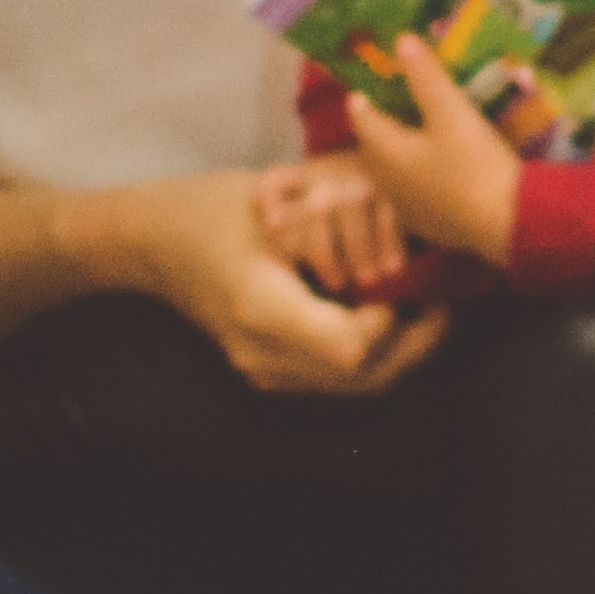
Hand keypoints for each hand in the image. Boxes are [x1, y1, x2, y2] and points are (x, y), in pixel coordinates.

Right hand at [107, 170, 443, 394]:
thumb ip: (337, 233)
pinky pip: (333, 377)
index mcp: (265, 312)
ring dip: (397, 354)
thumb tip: (404, 250)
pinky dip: (370, 354)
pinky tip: (388, 318)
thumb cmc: (212, 211)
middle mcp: (265, 356)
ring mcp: (265, 370)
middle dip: (413, 347)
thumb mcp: (276, 207)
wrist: (151, 242)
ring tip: (427, 314)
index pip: (351, 347)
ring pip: (353, 386)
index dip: (391, 323)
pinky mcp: (268, 368)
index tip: (407, 285)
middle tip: (443, 308)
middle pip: (361, 379)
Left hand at [348, 38, 523, 265]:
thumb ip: (425, 76)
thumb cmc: (476, 164)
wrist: (508, 223)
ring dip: (397, 151)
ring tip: (413, 132)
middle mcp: (387, 181)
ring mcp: (407, 207)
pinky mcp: (428, 223)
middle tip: (389, 103)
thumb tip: (401, 40)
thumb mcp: (452, 113)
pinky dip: (417, 174)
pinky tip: (436, 168)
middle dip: (378, 124)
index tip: (365, 81)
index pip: (361, 117)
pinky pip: (412, 191)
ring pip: (392, 171)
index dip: (362, 96)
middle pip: (373, 146)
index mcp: (386, 151)